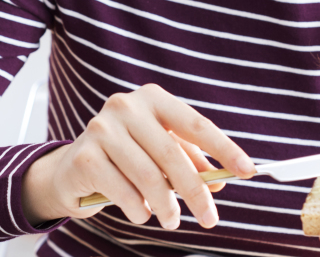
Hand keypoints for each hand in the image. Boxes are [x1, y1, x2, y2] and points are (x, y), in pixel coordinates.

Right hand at [22, 84, 255, 228]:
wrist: (72, 170)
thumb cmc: (126, 159)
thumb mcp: (161, 155)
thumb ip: (190, 163)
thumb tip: (217, 182)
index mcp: (152, 98)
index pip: (196, 124)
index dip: (224, 149)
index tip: (247, 171)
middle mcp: (126, 106)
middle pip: (172, 154)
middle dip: (195, 191)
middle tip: (209, 218)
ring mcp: (102, 128)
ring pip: (148, 176)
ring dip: (167, 206)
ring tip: (172, 221)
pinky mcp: (84, 156)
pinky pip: (123, 191)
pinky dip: (138, 209)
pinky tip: (141, 213)